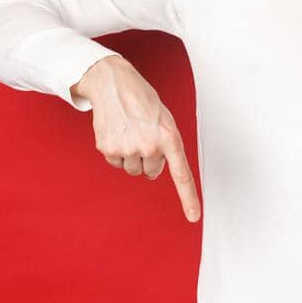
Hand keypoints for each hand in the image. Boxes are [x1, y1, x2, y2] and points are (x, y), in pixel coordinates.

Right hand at [72, 55, 200, 222]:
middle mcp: (150, 147)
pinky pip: (115, 162)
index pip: (182, 175)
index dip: (189, 198)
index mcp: (170, 139)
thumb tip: (154, 171)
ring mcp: (128, 149)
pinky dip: (116, 151)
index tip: (193, 217)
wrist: (114, 85)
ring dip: (132, 156)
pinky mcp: (108, 149)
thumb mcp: (166, 121)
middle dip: (149, 159)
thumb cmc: (144, 103)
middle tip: (144, 136)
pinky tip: (117, 132)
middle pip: (151, 172)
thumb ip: (167, 146)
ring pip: (132, 169)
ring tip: (130, 132)